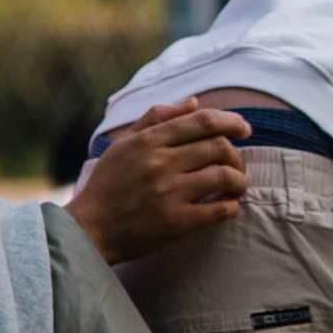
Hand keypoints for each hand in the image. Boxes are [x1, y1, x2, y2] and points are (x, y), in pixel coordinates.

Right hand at [65, 99, 250, 264]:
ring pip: (226, 176)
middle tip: (235, 164)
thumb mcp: (123, 144)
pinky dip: (233, 205)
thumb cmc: (107, 185)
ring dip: (240, 180)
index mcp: (149, 141)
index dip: (232, 121)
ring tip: (236, 185)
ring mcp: (170, 193)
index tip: (244, 129)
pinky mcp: (177, 223)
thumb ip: (157, 118)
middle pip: (220, 146)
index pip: (204, 121)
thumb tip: (194, 102)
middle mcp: (161, 163)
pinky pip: (221, 210)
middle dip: (236, 154)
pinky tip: (228, 205)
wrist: (88, 230)